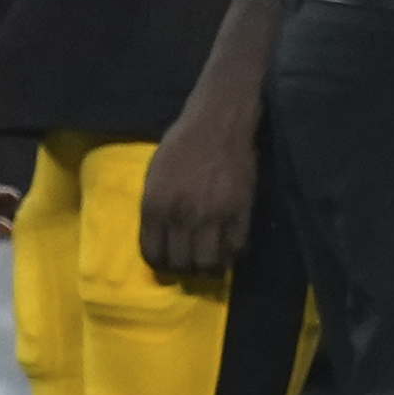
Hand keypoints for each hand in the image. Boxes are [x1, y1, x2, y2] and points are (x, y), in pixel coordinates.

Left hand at [137, 106, 259, 275]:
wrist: (217, 124)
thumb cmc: (180, 147)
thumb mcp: (153, 178)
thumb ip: (155, 209)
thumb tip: (161, 237)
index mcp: (155, 206)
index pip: (153, 253)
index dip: (160, 265)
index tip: (167, 265)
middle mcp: (182, 216)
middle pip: (182, 263)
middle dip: (185, 270)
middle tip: (190, 266)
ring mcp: (213, 215)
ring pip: (209, 262)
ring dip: (209, 268)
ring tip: (212, 263)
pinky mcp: (240, 211)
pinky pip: (237, 247)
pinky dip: (233, 255)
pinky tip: (230, 250)